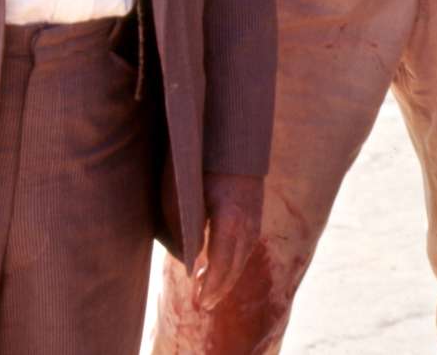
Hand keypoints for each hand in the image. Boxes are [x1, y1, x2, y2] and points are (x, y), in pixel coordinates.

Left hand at [191, 173, 264, 308]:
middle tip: (202, 305)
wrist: (231, 131)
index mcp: (230, 219)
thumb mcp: (180, 194)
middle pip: (236, 264)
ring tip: (209, 286)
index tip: (200, 303)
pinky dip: (235, 257)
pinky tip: (221, 260)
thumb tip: (187, 259)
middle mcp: (248, 221)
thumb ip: (182, 229)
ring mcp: (255, 214)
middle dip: (220, 287)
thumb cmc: (198, 161)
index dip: (212, 287)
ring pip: (244, 254)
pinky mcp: (255, 207)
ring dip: (228, 274)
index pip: (223, 264)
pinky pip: (247, 241)